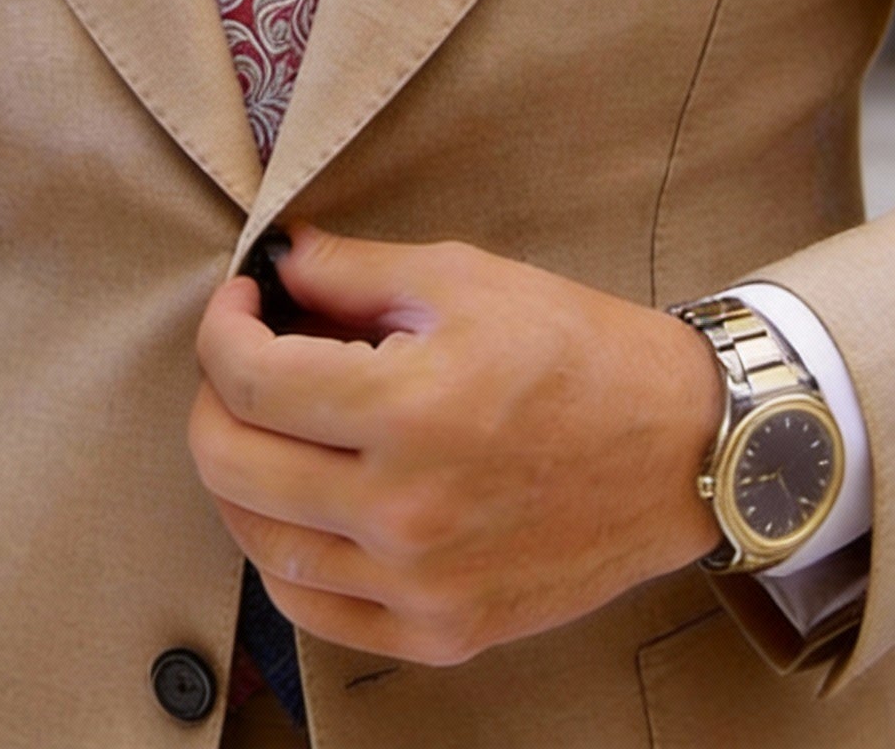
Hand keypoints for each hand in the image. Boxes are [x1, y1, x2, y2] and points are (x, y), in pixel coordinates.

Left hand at [188, 226, 723, 666]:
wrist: (682, 448)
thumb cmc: (576, 350)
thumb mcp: (461, 278)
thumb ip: (351, 271)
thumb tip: (274, 263)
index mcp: (408, 410)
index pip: (248, 381)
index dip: (221, 330)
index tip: (241, 303)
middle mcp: (406, 510)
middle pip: (230, 464)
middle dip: (213, 398)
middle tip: (242, 359)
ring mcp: (422, 584)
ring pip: (258, 543)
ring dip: (237, 475)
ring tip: (266, 425)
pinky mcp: (443, 630)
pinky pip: (313, 609)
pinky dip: (280, 555)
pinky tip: (297, 504)